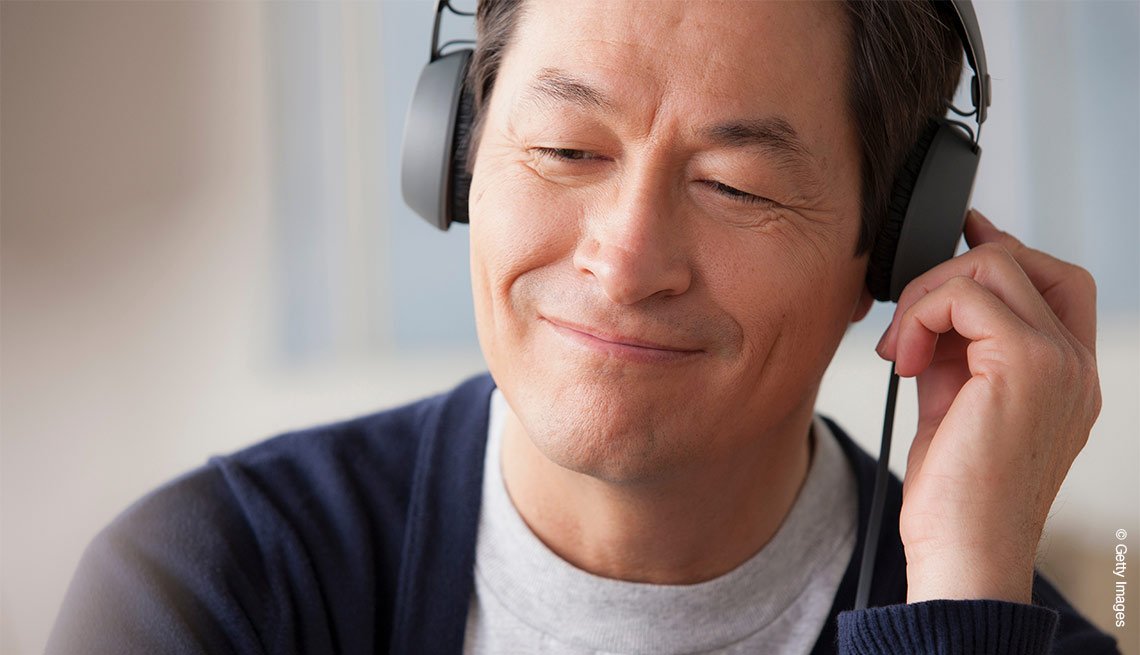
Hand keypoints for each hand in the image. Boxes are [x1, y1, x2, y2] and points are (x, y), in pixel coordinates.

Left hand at [876, 209, 1100, 603]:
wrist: (964, 551)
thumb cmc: (957, 491)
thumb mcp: (955, 399)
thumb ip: (955, 344)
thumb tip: (937, 294)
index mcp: (1066, 372)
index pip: (1056, 279)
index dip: (1004, 248)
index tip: (958, 235)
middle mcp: (1076, 363)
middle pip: (1021, 261)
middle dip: (947, 276)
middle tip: (908, 328)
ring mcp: (1060, 361)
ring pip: (991, 266)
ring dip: (925, 298)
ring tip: (902, 351)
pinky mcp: (1027, 364)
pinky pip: (966, 295)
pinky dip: (921, 315)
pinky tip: (904, 361)